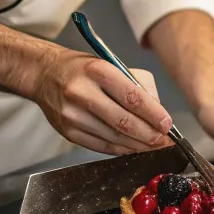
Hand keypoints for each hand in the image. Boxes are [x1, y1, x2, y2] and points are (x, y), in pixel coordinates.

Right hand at [33, 51, 172, 155]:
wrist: (46, 75)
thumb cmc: (84, 70)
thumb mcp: (113, 64)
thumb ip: (139, 86)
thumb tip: (157, 113)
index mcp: (98, 71)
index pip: (133, 97)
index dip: (154, 114)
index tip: (167, 125)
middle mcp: (82, 93)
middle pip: (124, 122)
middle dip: (149, 135)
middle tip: (164, 140)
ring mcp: (72, 115)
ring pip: (113, 138)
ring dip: (137, 145)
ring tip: (152, 146)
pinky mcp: (68, 132)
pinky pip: (101, 146)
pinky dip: (121, 149)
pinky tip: (133, 148)